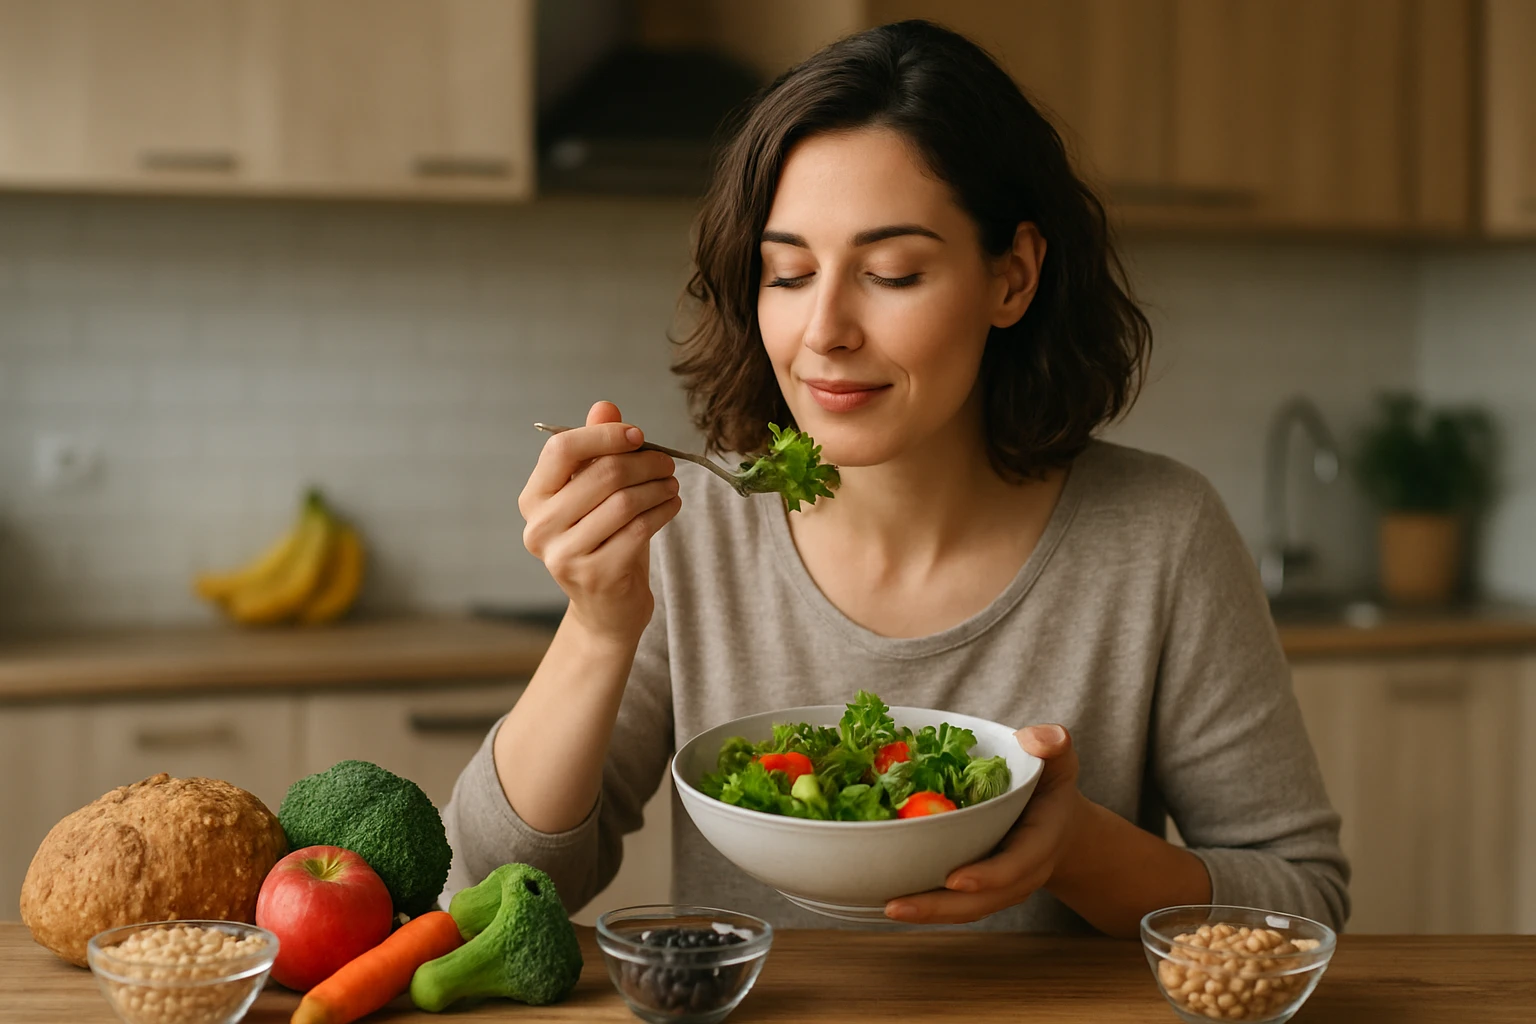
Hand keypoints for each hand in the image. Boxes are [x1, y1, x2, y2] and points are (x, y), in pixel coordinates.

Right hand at [519, 401, 680, 643]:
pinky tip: (671, 505)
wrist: (606, 608)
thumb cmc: (601, 541)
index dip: (604, 436)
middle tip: (666, 462)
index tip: (637, 435)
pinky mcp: (596, 575)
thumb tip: (604, 407)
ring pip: (624, 502)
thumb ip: (596, 451)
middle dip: (644, 462)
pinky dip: (663, 511)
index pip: (562, 450)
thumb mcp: (595, 495)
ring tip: (671, 484)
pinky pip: (639, 529)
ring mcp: (565, 555)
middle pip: (602, 473)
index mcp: (532, 500)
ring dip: (658, 486)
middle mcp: (539, 528)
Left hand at [884, 724, 1086, 924]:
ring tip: (889, 908)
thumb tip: (1035, 738)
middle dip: (941, 907)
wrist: (1059, 826)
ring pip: (966, 909)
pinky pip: (958, 906)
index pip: (1016, 865)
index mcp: (1040, 843)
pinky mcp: (983, 891)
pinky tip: (895, 902)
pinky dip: (929, 908)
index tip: (954, 879)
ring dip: (928, 913)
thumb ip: (1053, 746)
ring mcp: (1001, 888)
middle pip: (983, 900)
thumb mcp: (1057, 762)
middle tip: (897, 906)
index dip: (988, 875)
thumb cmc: (1052, 789)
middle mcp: (1021, 874)